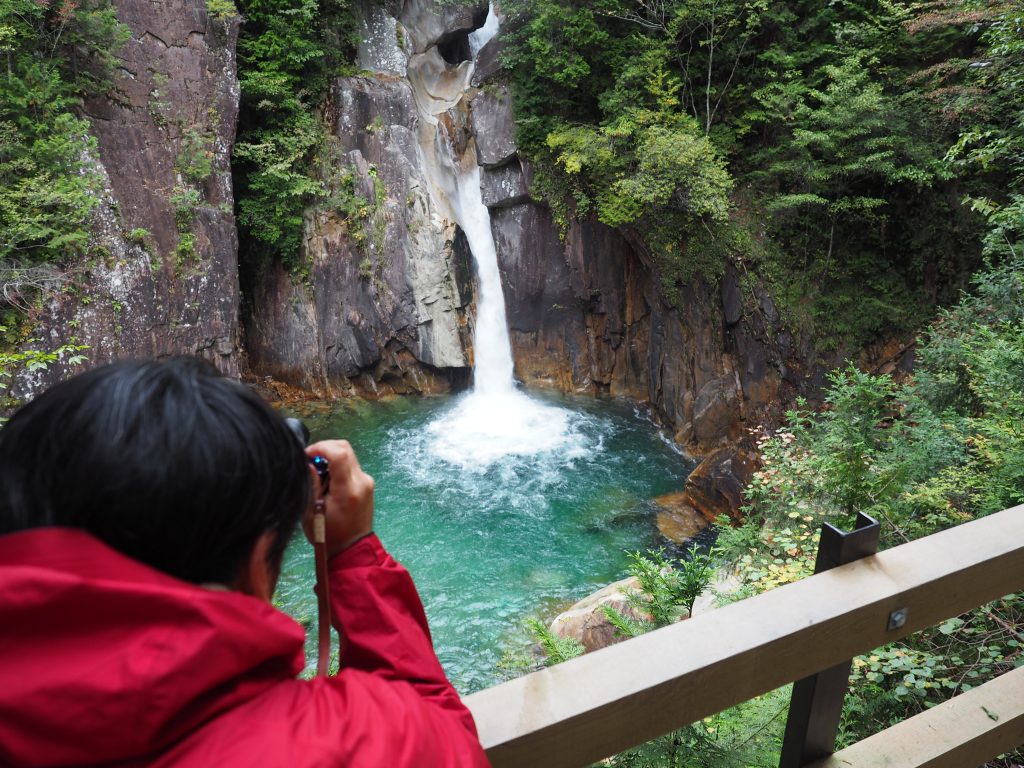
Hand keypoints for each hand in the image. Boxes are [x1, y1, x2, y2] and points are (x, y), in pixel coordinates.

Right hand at [303, 440, 374, 558]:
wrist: (352, 548)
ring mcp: (367, 481)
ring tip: (317, 473)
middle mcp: (362, 482)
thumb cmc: (329, 535)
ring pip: (348, 454)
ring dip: (331, 457)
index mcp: (348, 490)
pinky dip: (337, 465)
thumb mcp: (311, 512)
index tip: (307, 455)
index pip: (339, 454)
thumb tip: (309, 463)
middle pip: (345, 448)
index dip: (320, 448)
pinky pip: (351, 465)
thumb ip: (311, 484)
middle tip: (310, 460)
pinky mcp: (367, 483)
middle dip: (324, 448)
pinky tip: (327, 479)